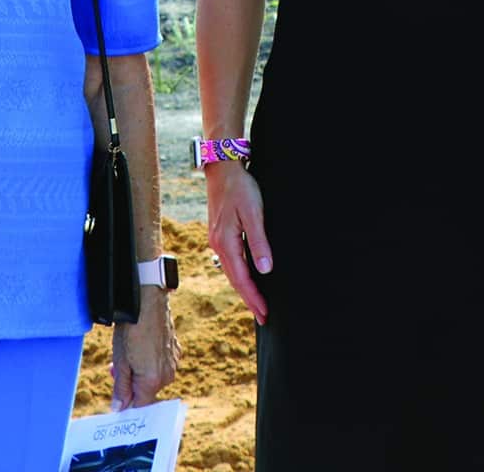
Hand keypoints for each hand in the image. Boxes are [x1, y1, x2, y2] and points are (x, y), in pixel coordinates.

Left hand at [111, 286, 178, 409]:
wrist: (147, 302)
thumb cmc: (131, 330)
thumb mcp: (120, 361)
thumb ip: (121, 388)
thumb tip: (119, 408)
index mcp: (152, 381)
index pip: (140, 406)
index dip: (126, 402)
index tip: (117, 396)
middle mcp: (167, 376)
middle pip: (146, 391)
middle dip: (131, 384)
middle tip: (115, 368)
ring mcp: (174, 363)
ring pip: (153, 377)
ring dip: (140, 372)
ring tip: (128, 353)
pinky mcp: (176, 350)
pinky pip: (162, 364)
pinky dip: (151, 361)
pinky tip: (142, 345)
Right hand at [205, 163, 272, 322]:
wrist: (222, 167)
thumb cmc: (239, 187)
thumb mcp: (253, 213)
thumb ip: (259, 242)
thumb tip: (265, 269)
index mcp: (225, 242)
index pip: (241, 278)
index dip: (253, 297)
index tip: (265, 313)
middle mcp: (218, 244)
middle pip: (234, 279)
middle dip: (249, 299)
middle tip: (263, 316)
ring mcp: (217, 239)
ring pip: (231, 271)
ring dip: (244, 288)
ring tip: (256, 302)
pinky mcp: (220, 233)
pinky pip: (230, 261)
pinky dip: (239, 274)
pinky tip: (246, 276)